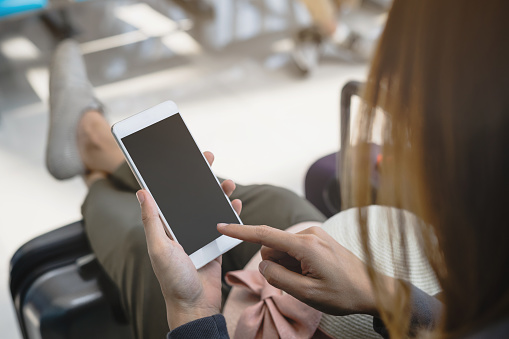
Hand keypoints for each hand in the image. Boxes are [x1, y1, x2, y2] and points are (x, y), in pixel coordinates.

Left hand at [137, 151, 241, 328]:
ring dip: (219, 192)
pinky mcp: (215, 242)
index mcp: (166, 226)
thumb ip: (152, 221)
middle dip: (200, 176)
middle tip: (207, 158)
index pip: (169, 194)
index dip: (175, 175)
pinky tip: (236, 203)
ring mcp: (200, 234)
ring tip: (228, 183)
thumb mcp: (159, 248)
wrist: (195, 304)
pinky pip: (225, 223)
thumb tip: (141, 192)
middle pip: (192, 195)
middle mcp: (182, 227)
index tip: (181, 157)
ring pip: (210, 206)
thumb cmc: (173, 279)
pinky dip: (231, 212)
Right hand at [217, 223, 389, 315]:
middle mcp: (309, 234)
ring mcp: (315, 234)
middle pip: (272, 247)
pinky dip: (296, 262)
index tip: (222, 226)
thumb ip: (278, 277)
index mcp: (305, 245)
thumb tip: (263, 264)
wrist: (374, 289)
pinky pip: (294, 248)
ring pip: (283, 249)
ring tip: (310, 279)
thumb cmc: (343, 294)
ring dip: (287, 266)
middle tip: (299, 282)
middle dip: (276, 265)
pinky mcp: (318, 238)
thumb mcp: (307, 293)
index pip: (264, 235)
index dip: (240, 231)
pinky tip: (314, 273)